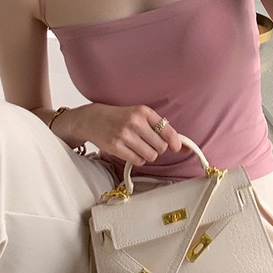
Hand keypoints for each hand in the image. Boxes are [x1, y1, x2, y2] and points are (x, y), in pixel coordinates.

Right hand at [66, 102, 181, 165]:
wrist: (93, 119)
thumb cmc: (119, 117)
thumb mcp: (139, 114)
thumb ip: (157, 126)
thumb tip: (179, 145)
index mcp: (144, 111)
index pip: (167, 130)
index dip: (175, 142)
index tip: (177, 148)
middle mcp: (135, 122)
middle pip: (161, 147)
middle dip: (158, 149)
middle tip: (149, 144)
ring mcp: (125, 135)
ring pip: (151, 156)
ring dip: (148, 155)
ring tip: (139, 147)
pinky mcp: (116, 147)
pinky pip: (138, 161)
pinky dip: (138, 159)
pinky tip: (131, 151)